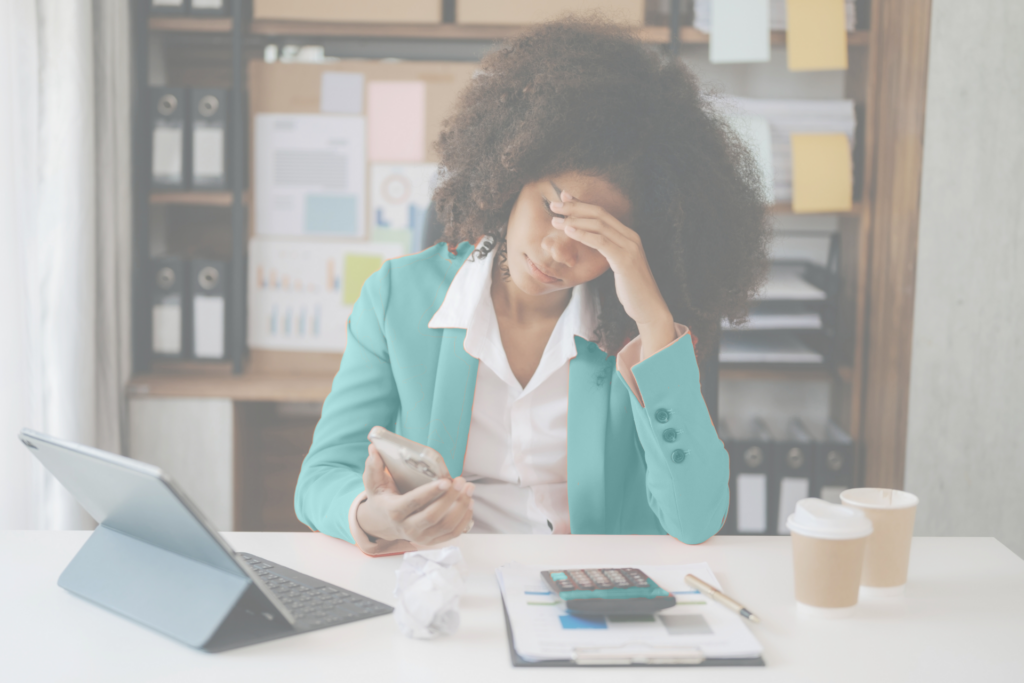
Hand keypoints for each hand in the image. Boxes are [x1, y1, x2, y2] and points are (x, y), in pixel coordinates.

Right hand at [355, 443, 474, 545]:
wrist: (383, 522)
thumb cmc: (382, 498)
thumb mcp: (373, 483)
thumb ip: (373, 467)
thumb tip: (373, 450)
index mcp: (394, 511)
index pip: (414, 503)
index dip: (430, 492)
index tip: (446, 481)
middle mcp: (407, 528)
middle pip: (433, 516)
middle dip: (451, 498)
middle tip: (462, 481)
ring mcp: (420, 537)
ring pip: (446, 526)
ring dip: (461, 507)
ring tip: (469, 488)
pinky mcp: (431, 541)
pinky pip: (452, 534)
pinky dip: (464, 520)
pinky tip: (469, 503)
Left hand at [551, 191, 676, 354]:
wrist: (649, 308)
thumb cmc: (631, 290)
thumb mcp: (618, 265)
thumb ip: (608, 251)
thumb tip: (591, 243)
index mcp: (629, 236)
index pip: (603, 213)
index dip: (582, 204)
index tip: (564, 198)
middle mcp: (631, 237)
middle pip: (600, 214)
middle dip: (575, 207)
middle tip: (554, 205)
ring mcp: (630, 247)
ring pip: (599, 225)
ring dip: (574, 220)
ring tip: (555, 220)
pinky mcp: (625, 259)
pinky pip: (601, 242)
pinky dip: (583, 234)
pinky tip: (569, 231)